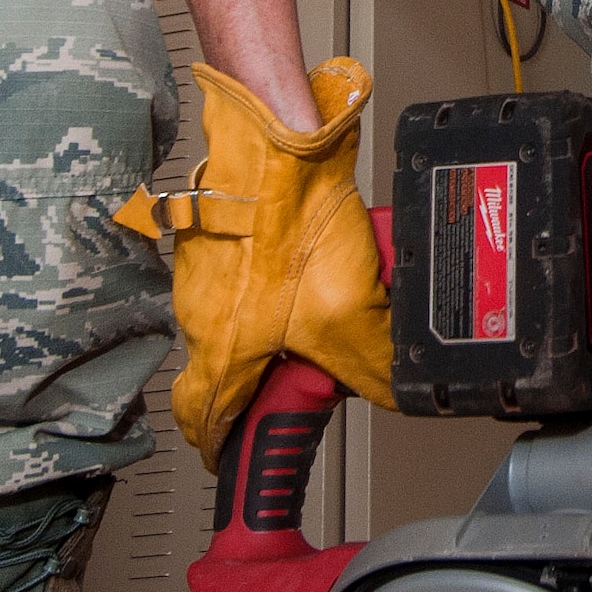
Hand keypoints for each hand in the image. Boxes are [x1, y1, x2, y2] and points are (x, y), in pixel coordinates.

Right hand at [116, 56, 394, 468]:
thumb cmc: (291, 214)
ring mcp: (207, 272)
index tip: (232, 457)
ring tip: (331, 303)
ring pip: (243, 321)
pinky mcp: (222, 236)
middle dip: (271, 375)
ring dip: (283, 324)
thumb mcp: (347, 312)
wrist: (276, 135)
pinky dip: (286, 279)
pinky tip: (322, 259)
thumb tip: (389, 393)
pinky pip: (255, 276)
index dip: (220, 445)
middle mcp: (201, 315)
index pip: (203, 418)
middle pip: (230, 369)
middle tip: (312, 371)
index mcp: (218, 348)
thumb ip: (368, 364)